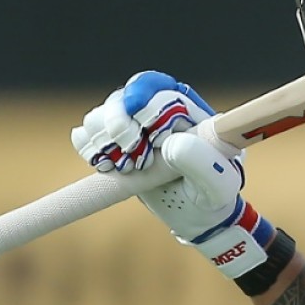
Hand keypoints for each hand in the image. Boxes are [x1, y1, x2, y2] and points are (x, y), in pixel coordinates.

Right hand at [70, 71, 273, 277]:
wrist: (198, 215)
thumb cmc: (214, 197)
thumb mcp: (217, 185)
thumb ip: (201, 162)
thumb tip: (172, 142)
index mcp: (190, 111)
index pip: (158, 88)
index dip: (142, 101)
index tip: (140, 130)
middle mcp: (159, 112)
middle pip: (122, 97)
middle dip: (119, 127)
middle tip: (134, 161)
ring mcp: (134, 127)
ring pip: (100, 114)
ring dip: (103, 141)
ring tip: (125, 168)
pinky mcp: (115, 144)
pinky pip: (86, 132)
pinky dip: (88, 148)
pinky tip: (107, 167)